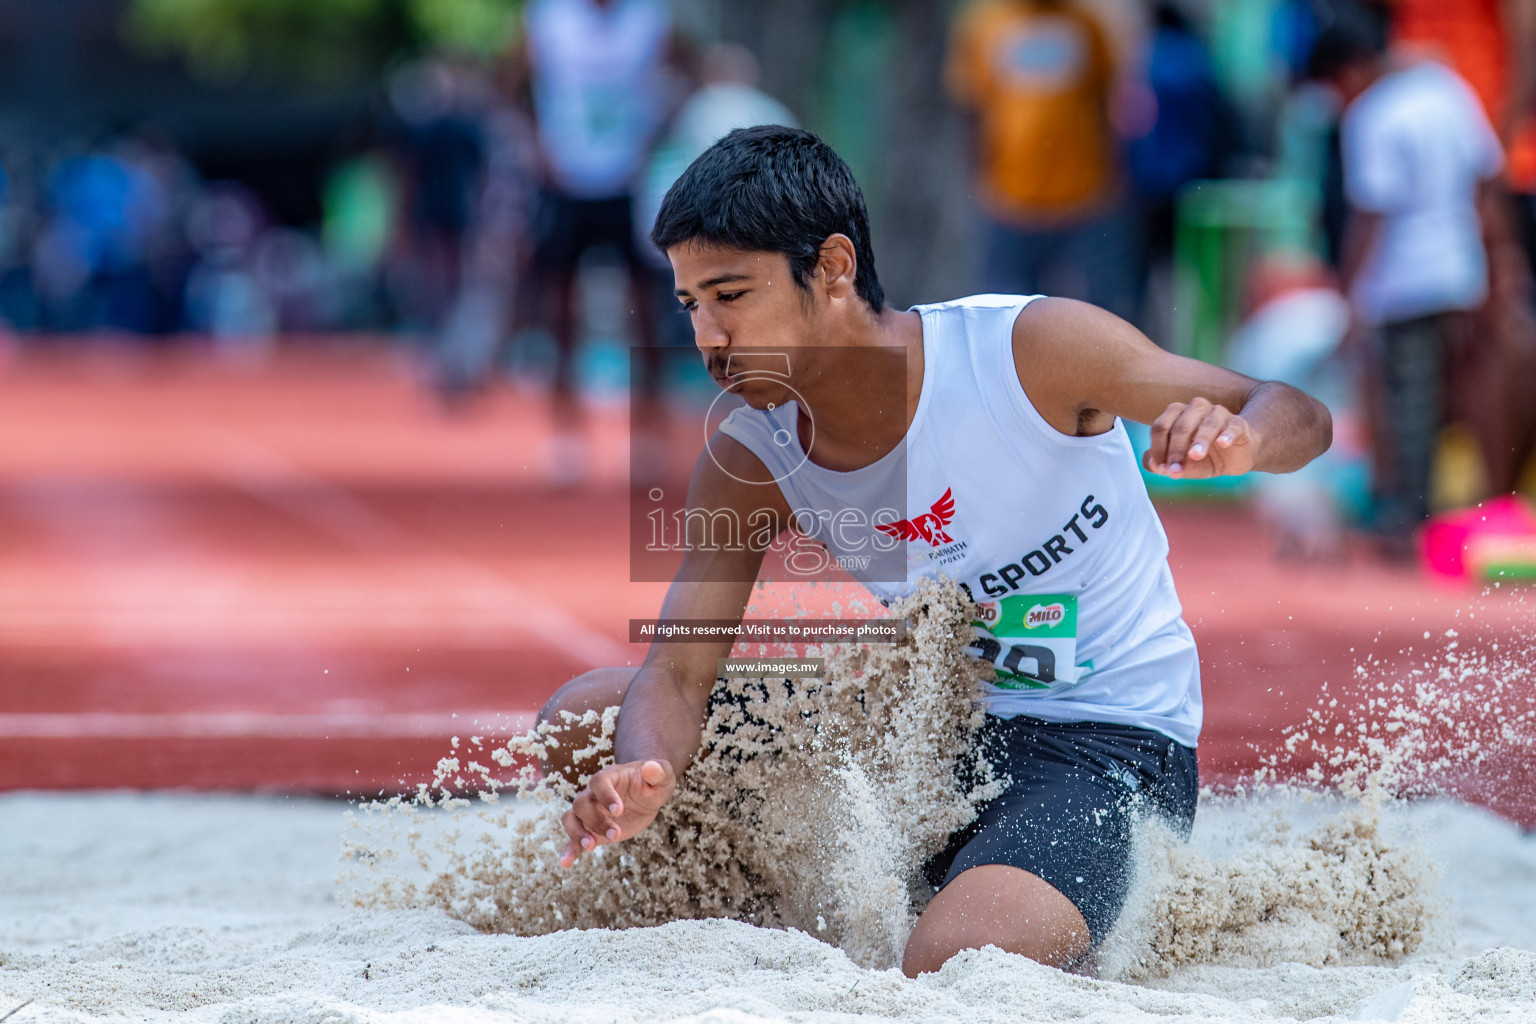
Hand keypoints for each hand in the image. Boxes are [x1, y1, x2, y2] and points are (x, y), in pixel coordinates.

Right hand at [559, 758, 674, 867]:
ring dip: (577, 833)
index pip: (599, 781)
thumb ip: (658, 771)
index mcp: (610, 776)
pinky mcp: (591, 830)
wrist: (646, 794)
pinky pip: (573, 839)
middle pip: (581, 803)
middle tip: (616, 835)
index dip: (606, 795)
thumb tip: (650, 768)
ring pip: (571, 818)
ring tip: (591, 846)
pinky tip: (565, 862)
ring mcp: (590, 812)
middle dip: (596, 820)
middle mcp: (594, 793)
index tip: (619, 811)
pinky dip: (569, 850)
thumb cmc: (653, 782)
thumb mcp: (663, 775)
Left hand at [1142, 397, 1255, 479]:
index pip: (1161, 427)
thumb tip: (1152, 465)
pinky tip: (1223, 443)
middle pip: (1181, 426)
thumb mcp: (1181, 464)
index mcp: (1176, 414)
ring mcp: (1218, 414)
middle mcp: (1195, 408)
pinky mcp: (1238, 424)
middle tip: (1175, 472)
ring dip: (1200, 441)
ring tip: (1196, 456)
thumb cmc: (1202, 458)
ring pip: (1207, 425)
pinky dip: (1227, 434)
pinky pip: (1233, 426)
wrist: (1234, 458)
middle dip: (1176, 450)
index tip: (1161, 470)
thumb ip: (1163, 464)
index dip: (1158, 449)